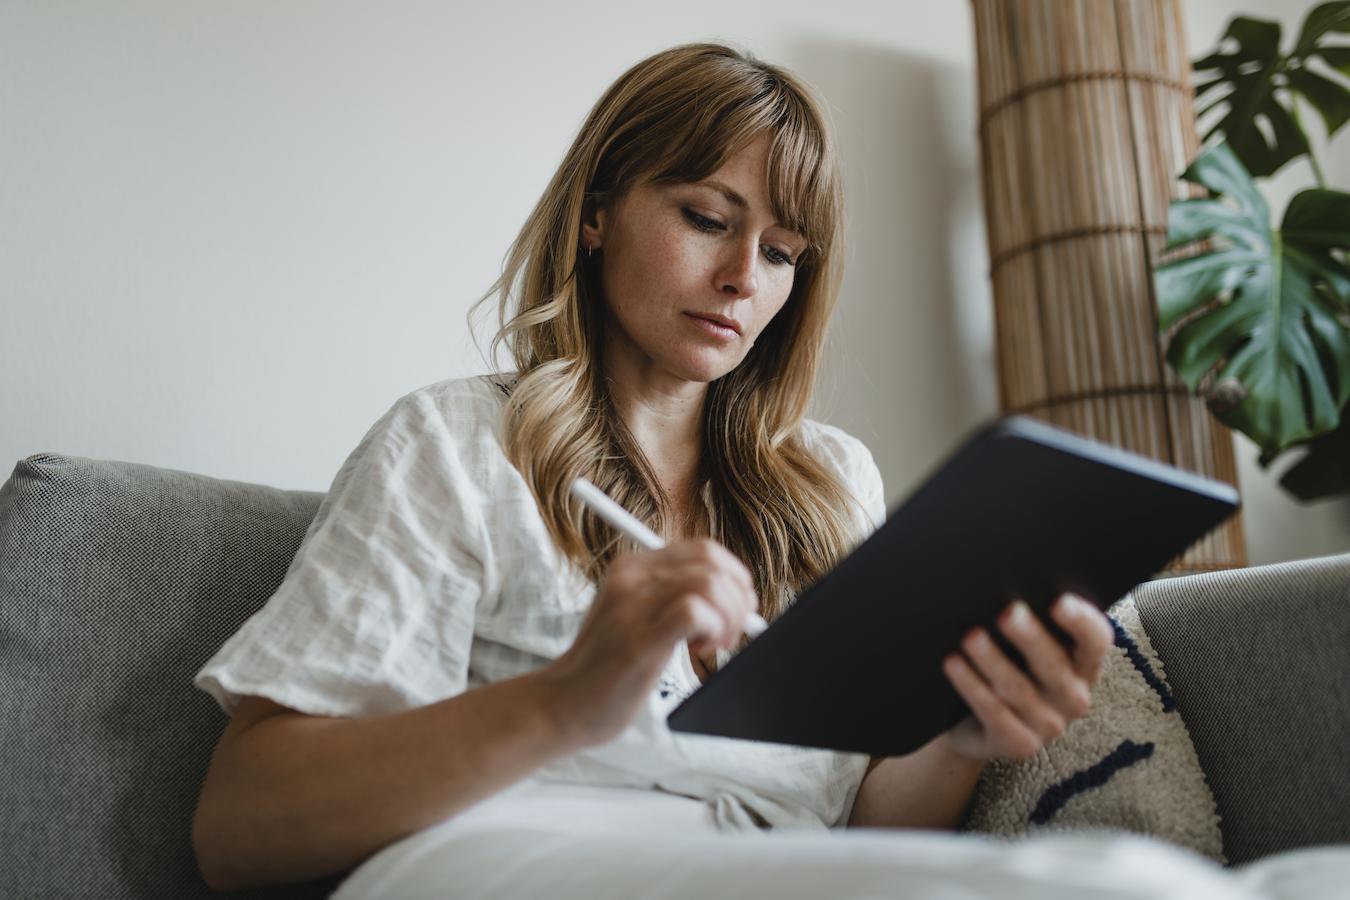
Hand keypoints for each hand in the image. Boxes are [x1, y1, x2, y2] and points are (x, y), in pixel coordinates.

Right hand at [541, 538, 757, 747]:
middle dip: (738, 598)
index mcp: (633, 567)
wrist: (564, 703)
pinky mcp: (638, 639)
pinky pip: (695, 612)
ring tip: (711, 644)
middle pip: (712, 562)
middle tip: (727, 633)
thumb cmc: (609, 666)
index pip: (704, 550)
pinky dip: (712, 630)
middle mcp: (631, 577)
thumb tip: (735, 594)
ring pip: (710, 583)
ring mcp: (632, 605)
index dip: (733, 578)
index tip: (734, 610)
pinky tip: (698, 650)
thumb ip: (673, 597)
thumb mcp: (636, 614)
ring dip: (728, 616)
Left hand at [941, 593, 1113, 761]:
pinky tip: (953, 663)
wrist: (977, 725)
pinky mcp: (1017, 744)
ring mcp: (1047, 725)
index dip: (1081, 622)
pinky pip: (993, 713)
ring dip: (993, 660)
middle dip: (1030, 637)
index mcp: (1083, 666)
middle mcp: (1072, 697)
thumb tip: (1008, 577)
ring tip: (971, 636)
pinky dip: (972, 686)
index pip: (1095, 641)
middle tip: (1007, 612)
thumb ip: (1031, 618)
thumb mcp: (1025, 647)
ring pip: (1018, 689)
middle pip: (1053, 664)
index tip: (1059, 600)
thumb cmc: (1008, 668)